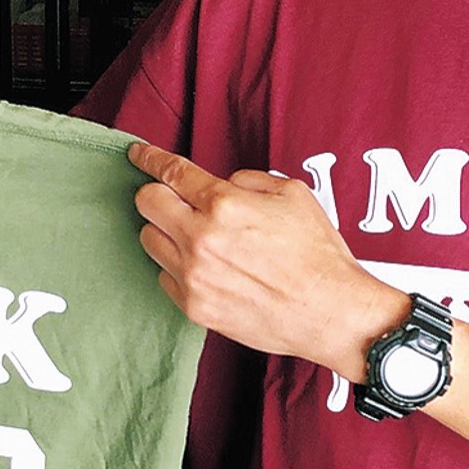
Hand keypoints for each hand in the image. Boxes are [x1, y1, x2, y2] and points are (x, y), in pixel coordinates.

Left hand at [129, 142, 408, 379]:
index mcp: (224, 204)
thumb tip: (225, 185)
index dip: (149, 158)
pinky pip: (164, 277)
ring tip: (194, 238)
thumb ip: (248, 181)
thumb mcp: (293, 194)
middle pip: (146, 204)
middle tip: (173, 199)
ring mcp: (193, 276)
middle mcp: (200, 239)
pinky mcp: (194, 307)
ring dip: (165, 232)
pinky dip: (176, 268)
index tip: (138, 155)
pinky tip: (204, 269)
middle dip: (156, 194)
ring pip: (149, 241)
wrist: (329, 312)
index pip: (170, 173)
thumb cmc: (318, 254)